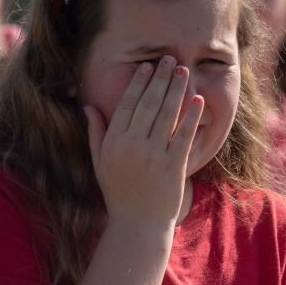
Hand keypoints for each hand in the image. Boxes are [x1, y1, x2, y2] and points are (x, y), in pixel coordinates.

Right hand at [84, 56, 203, 228]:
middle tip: (169, 59)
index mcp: (114, 141)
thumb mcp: (100, 162)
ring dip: (176, 90)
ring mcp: (153, 155)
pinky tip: (197, 100)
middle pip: (149, 103)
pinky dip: (191, 116)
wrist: (137, 225)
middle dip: (160, 78)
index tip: (148, 66)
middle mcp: (132, 145)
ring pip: (166, 114)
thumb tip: (87, 106)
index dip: (139, 82)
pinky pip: (183, 135)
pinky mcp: (173, 166)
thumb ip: (95, 133)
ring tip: (183, 71)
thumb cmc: (118, 192)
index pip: (127, 104)